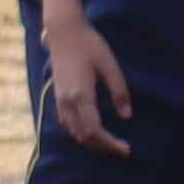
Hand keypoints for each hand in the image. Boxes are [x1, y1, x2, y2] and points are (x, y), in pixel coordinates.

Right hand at [45, 0, 134, 155]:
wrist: (63, 32)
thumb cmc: (90, 46)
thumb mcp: (110, 66)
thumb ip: (119, 92)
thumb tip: (126, 116)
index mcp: (80, 95)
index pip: (94, 130)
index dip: (110, 144)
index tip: (126, 149)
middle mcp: (66, 102)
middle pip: (82, 136)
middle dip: (102, 147)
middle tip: (122, 150)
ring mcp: (59, 100)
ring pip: (72, 132)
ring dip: (90, 142)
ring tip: (109, 144)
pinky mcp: (57, 97)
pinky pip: (67, 123)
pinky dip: (80, 133)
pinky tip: (92, 132)